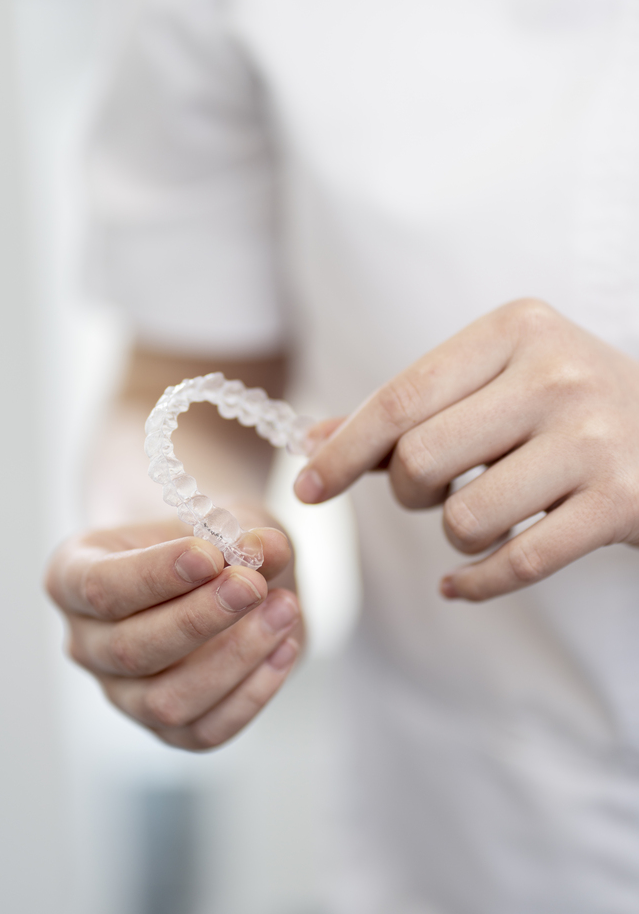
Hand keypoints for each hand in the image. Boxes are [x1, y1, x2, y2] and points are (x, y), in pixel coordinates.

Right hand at [45, 518, 301, 748]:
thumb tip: (265, 546)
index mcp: (73, 577)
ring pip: (166, 702)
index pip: (101, 586)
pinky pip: (205, 731)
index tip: (210, 555)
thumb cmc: (203, 540)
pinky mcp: (168, 728)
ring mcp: (122, 693)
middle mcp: (87, 642)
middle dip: (199, 619)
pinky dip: (252, 694)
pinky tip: (285, 647)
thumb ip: (245, 529)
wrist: (216, 573)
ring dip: (234, 658)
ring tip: (285, 609)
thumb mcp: (226, 518)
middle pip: (131, 649)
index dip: (155, 575)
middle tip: (254, 585)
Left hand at [295, 299, 638, 600]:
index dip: (343, 451)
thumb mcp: (497, 380)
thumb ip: (412, 408)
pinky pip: (517, 563)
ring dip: (452, 534)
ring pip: (465, 517)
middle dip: (405, 491)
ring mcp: (595, 440)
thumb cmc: (568, 406)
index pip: (402, 398)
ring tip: (474, 519)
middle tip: (425, 492)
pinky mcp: (622, 503)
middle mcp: (557, 375)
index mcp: (516, 330)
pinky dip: (475, 583)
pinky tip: (460, 583)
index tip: (308, 487)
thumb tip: (316, 441)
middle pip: (420, 458)